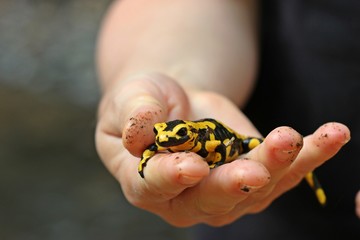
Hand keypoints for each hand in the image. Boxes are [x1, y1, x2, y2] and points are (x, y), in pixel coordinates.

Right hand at [95, 74, 350, 226]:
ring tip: (300, 139)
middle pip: (212, 198)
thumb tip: (142, 132)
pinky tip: (331, 137)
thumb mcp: (129, 100)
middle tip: (255, 170)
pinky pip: (283, 171)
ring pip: (256, 188)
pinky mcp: (255, 173)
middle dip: (235, 184)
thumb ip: (133, 116)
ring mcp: (225, 188)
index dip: (173, 177)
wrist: (175, 102)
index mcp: (146, 181)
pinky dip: (308, 155)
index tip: (192, 167)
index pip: (156, 185)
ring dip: (281, 166)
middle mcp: (187, 195)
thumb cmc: (145, 103)